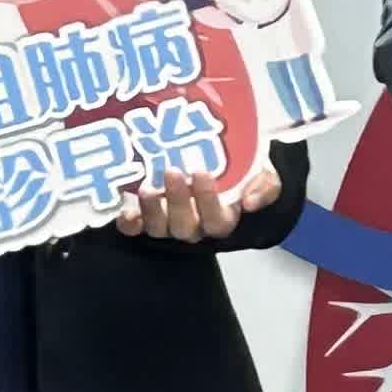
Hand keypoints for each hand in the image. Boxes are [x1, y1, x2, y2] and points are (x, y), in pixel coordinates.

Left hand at [112, 155, 277, 241]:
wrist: (223, 161)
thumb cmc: (245, 171)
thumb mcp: (265, 175)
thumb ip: (265, 187)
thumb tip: (250, 202)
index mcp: (223, 219)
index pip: (217, 222)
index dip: (207, 201)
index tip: (202, 172)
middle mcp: (195, 226)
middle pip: (185, 227)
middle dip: (177, 202)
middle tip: (172, 172)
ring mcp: (169, 223)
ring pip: (160, 229)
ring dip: (152, 211)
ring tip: (148, 187)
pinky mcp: (148, 218)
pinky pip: (137, 229)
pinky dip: (129, 223)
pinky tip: (126, 211)